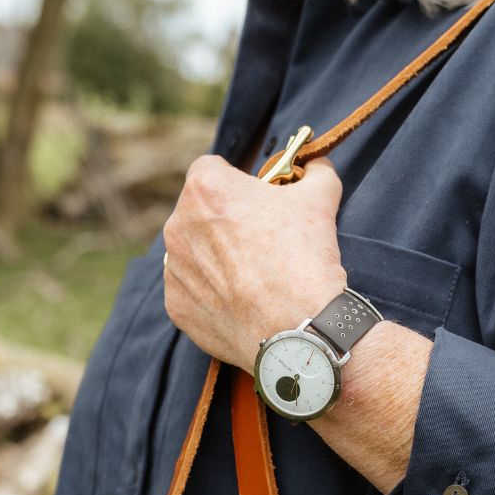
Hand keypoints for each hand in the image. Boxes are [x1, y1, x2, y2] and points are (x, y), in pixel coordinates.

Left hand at [161, 153, 346, 371]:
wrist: (299, 329)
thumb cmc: (305, 259)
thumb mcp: (320, 199)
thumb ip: (315, 172)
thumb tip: (317, 165)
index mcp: (205, 188)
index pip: (214, 169)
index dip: (240, 184)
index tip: (259, 203)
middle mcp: (178, 224)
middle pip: (200, 213)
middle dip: (225, 222)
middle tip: (261, 243)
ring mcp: (174, 269)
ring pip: (194, 253)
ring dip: (217, 258)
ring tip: (253, 278)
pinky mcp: (176, 306)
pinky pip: (192, 291)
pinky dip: (212, 295)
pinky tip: (242, 303)